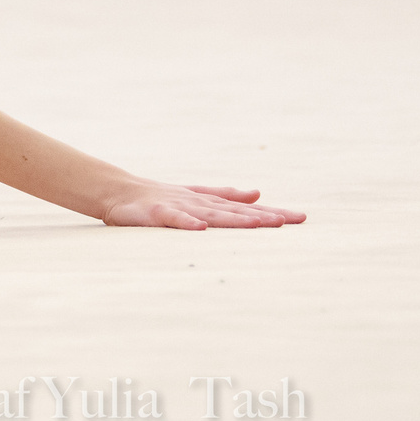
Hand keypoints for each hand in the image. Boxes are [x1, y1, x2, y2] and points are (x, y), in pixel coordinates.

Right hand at [99, 182, 302, 229]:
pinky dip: (187, 223)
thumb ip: (226, 195)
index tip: (301, 218)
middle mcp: (199, 204)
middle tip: (289, 221)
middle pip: (236, 211)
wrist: (118, 191)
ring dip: (234, 219)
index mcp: (209, 202)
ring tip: (258, 223)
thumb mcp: (196, 196)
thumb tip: (258, 193)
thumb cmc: (160, 198)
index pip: (246, 209)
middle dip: (263, 216)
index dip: (273, 213)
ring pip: (211, 215)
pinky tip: (200, 228)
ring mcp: (179, 208)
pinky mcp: (157, 215)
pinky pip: (174, 220)